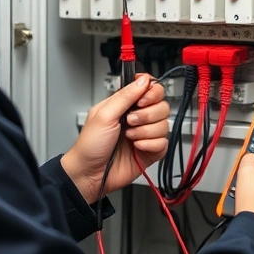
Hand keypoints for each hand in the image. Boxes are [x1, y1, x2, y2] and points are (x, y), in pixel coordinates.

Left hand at [61, 74, 169, 203]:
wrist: (90, 174)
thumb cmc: (90, 145)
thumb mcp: (104, 115)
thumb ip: (125, 96)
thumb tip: (143, 80)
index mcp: (125, 104)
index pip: (150, 88)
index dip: (152, 92)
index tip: (142, 100)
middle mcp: (138, 117)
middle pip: (162, 105)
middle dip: (147, 114)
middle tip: (130, 121)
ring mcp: (145, 134)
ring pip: (164, 124)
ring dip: (145, 131)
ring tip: (130, 137)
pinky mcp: (150, 150)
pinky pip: (163, 143)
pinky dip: (150, 145)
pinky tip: (137, 148)